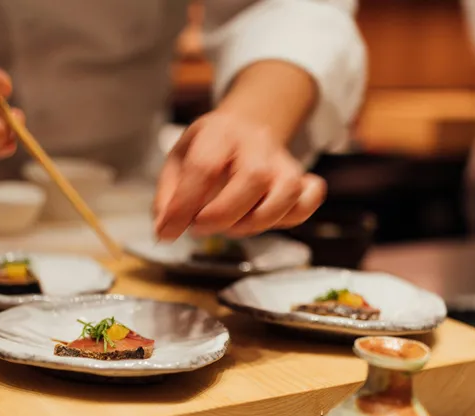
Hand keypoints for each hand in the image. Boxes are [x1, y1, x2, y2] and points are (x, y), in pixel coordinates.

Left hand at [153, 110, 326, 240]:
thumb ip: (168, 196)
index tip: (169, 230)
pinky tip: (265, 218)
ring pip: (287, 192)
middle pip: (253, 177)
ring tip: (231, 226)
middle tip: (200, 227)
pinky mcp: (300, 178)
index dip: (185, 205)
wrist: (247, 125)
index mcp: (219, 132)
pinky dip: (292, 216)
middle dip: (223, 215)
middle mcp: (256, 142)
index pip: (204, 167)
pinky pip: (308, 200)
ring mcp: (282, 161)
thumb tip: (165, 230)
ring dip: (257, 221)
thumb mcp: (178, 161)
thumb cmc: (208, 148)